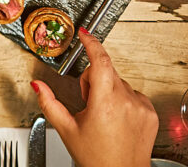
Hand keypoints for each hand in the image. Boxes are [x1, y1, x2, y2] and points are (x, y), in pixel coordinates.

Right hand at [31, 29, 157, 166]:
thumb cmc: (97, 158)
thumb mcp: (67, 130)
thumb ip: (49, 103)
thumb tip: (38, 86)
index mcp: (104, 103)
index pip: (99, 61)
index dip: (91, 43)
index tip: (85, 34)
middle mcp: (126, 101)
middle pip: (106, 72)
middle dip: (93, 80)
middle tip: (88, 103)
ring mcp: (141, 107)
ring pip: (119, 83)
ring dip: (108, 91)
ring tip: (103, 115)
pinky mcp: (149, 112)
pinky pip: (133, 94)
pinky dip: (122, 100)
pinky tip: (116, 118)